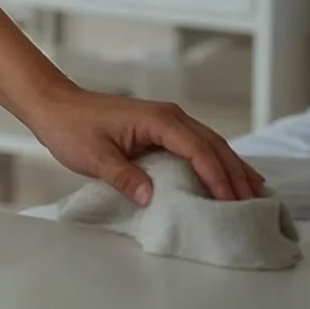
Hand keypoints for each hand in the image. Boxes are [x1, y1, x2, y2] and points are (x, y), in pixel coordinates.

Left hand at [20, 86, 266, 205]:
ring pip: (211, 144)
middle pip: (214, 146)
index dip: (217, 177)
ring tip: (254, 191)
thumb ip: (124, 177)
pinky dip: (216, 160)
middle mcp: (170, 116)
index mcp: (158, 119)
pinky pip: (198, 145)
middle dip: (235, 174)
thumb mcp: (94, 157)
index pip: (198, 150)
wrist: (56, 107)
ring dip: (231, 167)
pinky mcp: (161, 129)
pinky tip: (227, 174)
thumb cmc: (72, 127)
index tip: (230, 201)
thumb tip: (151, 197)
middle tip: (253, 203)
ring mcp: (167, 121)